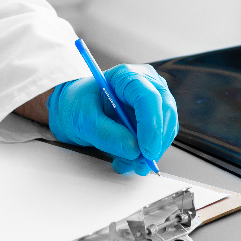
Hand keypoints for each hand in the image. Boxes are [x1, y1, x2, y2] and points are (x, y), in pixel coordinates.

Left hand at [47, 65, 178, 174]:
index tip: (146, 149)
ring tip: (125, 163)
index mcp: (125, 76)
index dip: (151, 124)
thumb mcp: (82, 119)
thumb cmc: (77, 104)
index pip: (148, 97)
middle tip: (139, 164)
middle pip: (164, 113)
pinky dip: (145, 154)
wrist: (75, 108)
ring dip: (148, 152)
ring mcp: (153, 101)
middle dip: (154, 142)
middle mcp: (145, 85)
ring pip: (165, 129)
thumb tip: (133, 149)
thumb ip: (105, 133)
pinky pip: (158, 139)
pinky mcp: (153, 119)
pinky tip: (126, 160)